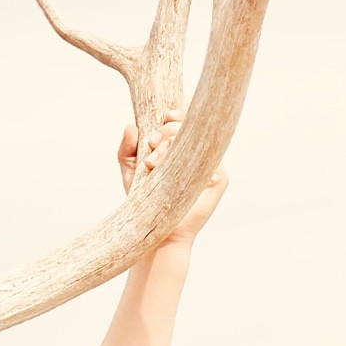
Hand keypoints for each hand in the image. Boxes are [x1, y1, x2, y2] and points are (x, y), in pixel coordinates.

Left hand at [117, 110, 226, 244]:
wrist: (157, 232)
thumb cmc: (144, 201)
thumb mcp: (130, 172)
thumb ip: (126, 150)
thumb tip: (130, 126)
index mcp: (181, 146)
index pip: (186, 120)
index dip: (178, 113)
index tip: (163, 117)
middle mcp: (197, 152)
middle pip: (194, 126)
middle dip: (170, 130)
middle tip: (153, 144)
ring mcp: (209, 165)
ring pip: (203, 139)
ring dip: (178, 142)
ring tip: (154, 161)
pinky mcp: (219, 179)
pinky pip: (213, 158)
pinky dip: (197, 157)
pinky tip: (180, 163)